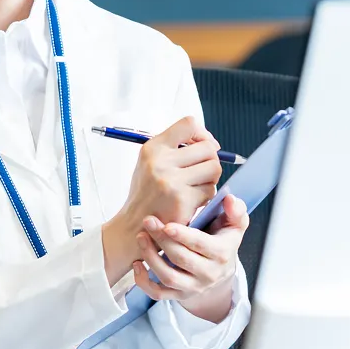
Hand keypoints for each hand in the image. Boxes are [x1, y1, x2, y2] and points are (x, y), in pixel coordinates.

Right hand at [102, 116, 221, 284]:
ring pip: (214, 168)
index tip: (204, 145)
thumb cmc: (148, 193)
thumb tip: (210, 142)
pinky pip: (210, 190)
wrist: (135, 225)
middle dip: (211, 160)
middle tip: (203, 172)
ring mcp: (171, 180)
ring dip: (211, 179)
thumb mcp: (151, 162)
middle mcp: (160, 161)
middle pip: (208, 148)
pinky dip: (206, 196)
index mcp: (153, 148)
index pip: (189, 124)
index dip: (203, 133)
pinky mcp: (182, 199)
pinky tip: (192, 201)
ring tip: (197, 186)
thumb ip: (174, 148)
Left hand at [133, 194, 248, 321]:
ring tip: (141, 237)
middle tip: (148, 221)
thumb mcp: (235, 223)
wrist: (221, 268)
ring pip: (168, 277)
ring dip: (151, 258)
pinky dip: (144, 282)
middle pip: (181, 259)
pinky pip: (158, 294)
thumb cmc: (223, 238)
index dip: (183, 236)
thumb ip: (235, 210)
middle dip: (162, 240)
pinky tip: (137, 264)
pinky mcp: (179, 295)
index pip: (201, 245)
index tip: (166, 225)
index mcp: (222, 254)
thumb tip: (229, 199)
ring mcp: (193, 286)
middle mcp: (208, 273)